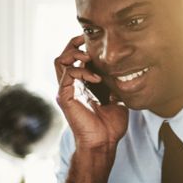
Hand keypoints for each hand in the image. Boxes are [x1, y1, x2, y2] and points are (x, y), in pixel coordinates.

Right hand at [54, 35, 127, 150]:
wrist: (104, 143)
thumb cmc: (110, 127)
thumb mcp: (117, 101)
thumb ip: (115, 87)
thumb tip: (122, 75)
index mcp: (81, 87)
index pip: (74, 61)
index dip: (81, 48)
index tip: (95, 42)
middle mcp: (70, 87)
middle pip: (63, 57)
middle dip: (73, 45)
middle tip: (86, 39)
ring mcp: (66, 91)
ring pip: (60, 61)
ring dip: (74, 53)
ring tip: (88, 56)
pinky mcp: (65, 97)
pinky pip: (67, 74)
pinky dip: (82, 71)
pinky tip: (97, 78)